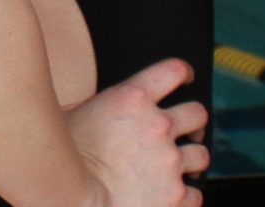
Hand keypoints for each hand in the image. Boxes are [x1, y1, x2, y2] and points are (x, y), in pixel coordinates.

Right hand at [63, 57, 208, 206]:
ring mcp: (170, 162)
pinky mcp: (176, 196)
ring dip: (192, 160)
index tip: (187, 78)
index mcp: (131, 100)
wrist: (71, 200)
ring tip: (181, 168)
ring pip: (201, 154)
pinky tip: (172, 196)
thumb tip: (97, 103)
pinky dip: (185, 195)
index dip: (184, 73)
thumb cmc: (63, 159)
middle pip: (196, 113)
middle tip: (187, 131)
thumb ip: (96, 105)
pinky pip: (196, 193)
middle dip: (193, 123)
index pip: (172, 71)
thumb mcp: (72, 115)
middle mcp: (157, 127)